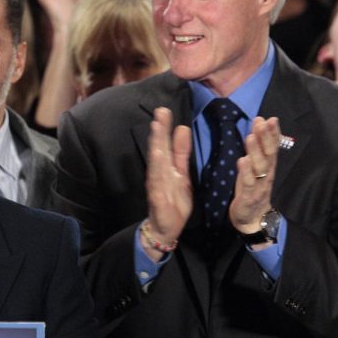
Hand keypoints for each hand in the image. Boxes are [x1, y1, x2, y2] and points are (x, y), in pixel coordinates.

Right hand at [144, 107, 192, 257]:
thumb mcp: (181, 174)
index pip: (164, 144)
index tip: (164, 109)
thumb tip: (182, 128)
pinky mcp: (157, 198)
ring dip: (156, 146)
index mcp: (165, 167)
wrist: (166, 227)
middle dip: (159, 131)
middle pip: (158, 149)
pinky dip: (156, 171)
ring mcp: (156, 185)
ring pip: (156, 163)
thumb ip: (181, 153)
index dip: (164, 127)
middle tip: (160, 112)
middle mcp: (158, 173)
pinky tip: (157, 160)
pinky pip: (157, 183)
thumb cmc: (173, 200)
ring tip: (157, 129)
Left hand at [229, 116, 279, 236]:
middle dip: (266, 137)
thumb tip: (257, 128)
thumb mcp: (255, 169)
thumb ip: (256, 150)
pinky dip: (246, 172)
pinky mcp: (249, 196)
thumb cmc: (252, 189)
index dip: (272, 133)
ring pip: (259, 166)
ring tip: (251, 136)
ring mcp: (259, 185)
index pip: (272, 147)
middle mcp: (266, 174)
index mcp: (267, 167)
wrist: (252, 218)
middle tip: (263, 121)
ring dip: (255, 151)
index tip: (270, 118)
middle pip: (268, 154)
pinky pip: (248, 183)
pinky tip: (242, 160)